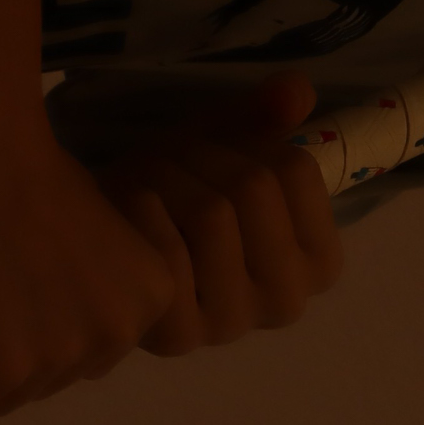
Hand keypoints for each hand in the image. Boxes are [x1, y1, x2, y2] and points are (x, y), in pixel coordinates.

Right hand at [0, 96, 180, 419]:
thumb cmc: (29, 170)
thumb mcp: (96, 237)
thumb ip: (89, 283)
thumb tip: (54, 311)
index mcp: (150, 300)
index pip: (95, 352)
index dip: (51, 325)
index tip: (24, 286)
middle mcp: (117, 337)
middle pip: (55, 379)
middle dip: (19, 349)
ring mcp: (60, 358)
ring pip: (9, 395)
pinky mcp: (2, 370)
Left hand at [100, 71, 345, 356]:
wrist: (104, 244)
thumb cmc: (177, 195)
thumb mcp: (224, 148)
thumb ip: (264, 116)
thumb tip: (296, 88)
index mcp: (318, 261)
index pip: (297, 170)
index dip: (247, 141)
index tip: (215, 148)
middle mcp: (288, 301)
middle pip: (255, 187)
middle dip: (203, 154)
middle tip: (170, 156)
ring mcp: (235, 324)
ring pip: (212, 213)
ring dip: (169, 177)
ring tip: (148, 178)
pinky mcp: (180, 335)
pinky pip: (168, 250)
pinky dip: (141, 212)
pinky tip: (127, 212)